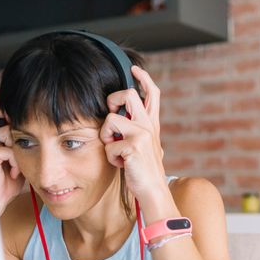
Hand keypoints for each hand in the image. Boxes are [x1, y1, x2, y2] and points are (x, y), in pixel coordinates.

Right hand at [0, 93, 23, 216]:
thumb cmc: (9, 181)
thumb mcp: (20, 158)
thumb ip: (23, 143)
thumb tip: (42, 129)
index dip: (5, 105)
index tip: (23, 109)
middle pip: (5, 118)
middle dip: (17, 130)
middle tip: (21, 152)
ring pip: (11, 135)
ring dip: (19, 152)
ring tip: (16, 167)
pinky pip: (9, 151)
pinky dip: (15, 163)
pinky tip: (12, 173)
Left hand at [99, 65, 166, 206]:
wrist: (153, 191)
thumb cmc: (143, 171)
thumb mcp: (144, 147)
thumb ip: (137, 132)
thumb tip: (121, 119)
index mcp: (152, 124)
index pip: (151, 93)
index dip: (142, 78)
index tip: (134, 68)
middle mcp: (149, 125)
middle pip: (128, 94)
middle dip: (112, 100)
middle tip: (111, 119)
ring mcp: (143, 134)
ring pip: (110, 119)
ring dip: (106, 137)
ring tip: (116, 152)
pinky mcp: (134, 146)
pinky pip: (109, 145)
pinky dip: (111, 158)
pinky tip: (121, 165)